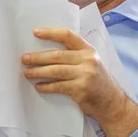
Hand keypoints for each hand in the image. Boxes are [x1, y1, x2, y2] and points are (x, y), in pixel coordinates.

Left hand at [22, 28, 137, 136]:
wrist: (113, 104)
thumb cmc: (98, 82)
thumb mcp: (92, 63)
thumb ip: (76, 56)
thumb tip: (47, 54)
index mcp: (89, 50)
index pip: (68, 36)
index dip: (51, 33)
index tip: (35, 32)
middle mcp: (88, 60)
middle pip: (58, 55)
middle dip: (38, 57)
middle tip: (24, 58)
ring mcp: (85, 74)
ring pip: (55, 70)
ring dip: (38, 71)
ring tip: (27, 72)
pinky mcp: (81, 89)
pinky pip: (58, 86)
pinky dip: (46, 86)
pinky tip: (38, 86)